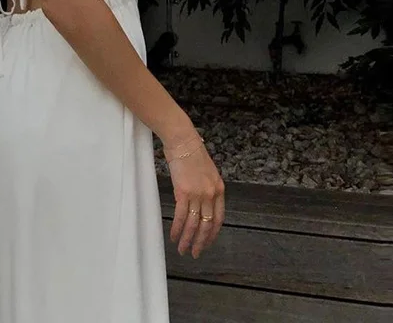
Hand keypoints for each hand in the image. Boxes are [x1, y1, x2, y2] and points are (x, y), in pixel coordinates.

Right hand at [164, 132, 224, 258]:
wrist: (182, 140)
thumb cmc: (191, 151)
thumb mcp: (206, 172)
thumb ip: (205, 188)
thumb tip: (199, 200)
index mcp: (219, 189)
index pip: (218, 219)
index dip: (212, 234)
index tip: (207, 242)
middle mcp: (211, 194)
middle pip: (207, 225)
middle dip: (201, 242)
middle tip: (195, 253)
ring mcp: (198, 194)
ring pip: (194, 224)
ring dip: (188, 240)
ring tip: (183, 249)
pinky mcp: (184, 192)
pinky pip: (182, 216)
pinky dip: (177, 228)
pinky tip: (174, 236)